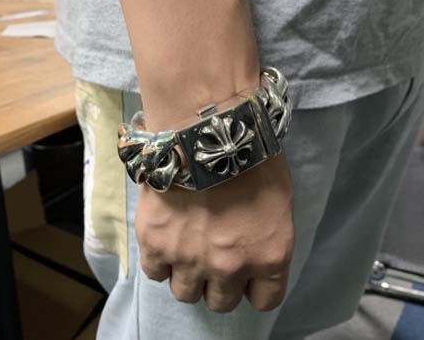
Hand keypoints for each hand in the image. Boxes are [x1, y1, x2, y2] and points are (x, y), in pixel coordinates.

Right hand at [134, 149, 294, 312]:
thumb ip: (265, 233)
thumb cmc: (249, 152)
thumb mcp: (276, 196)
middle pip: (221, 302)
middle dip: (218, 283)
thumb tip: (251, 243)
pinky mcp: (155, 244)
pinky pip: (154, 272)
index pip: (264, 299)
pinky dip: (159, 260)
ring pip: (185, 293)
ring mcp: (190, 258)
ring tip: (185, 248)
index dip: (253, 287)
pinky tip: (165, 238)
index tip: (245, 274)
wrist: (206, 128)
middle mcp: (230, 266)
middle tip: (212, 257)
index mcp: (269, 255)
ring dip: (187, 275)